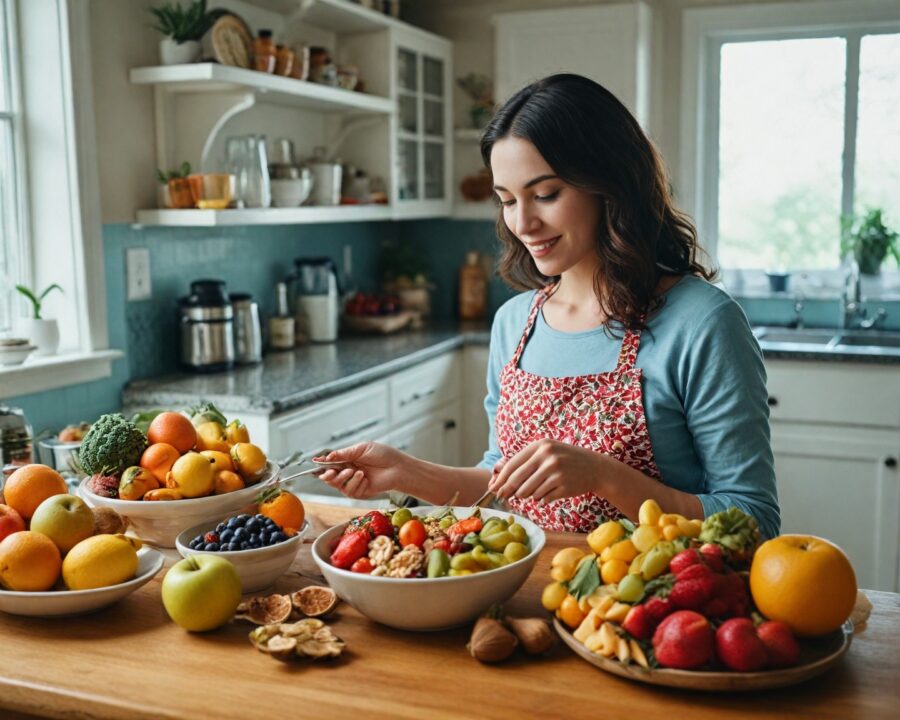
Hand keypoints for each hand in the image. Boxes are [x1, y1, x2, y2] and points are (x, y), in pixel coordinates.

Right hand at [316, 441, 409, 499]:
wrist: (398, 467)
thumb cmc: (383, 455)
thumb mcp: (362, 449)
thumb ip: (344, 453)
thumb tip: (326, 457)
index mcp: (347, 460)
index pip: (330, 463)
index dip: (322, 464)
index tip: (316, 462)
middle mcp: (348, 472)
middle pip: (329, 477)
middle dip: (328, 474)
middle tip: (331, 471)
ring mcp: (353, 483)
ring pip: (338, 485)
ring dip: (344, 478)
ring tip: (356, 471)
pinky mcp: (360, 492)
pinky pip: (350, 491)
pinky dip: (356, 483)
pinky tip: (365, 478)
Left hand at [487, 439, 606, 502]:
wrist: (595, 468)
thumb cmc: (566, 460)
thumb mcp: (547, 452)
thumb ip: (525, 461)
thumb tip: (498, 475)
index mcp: (540, 446)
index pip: (512, 465)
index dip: (501, 479)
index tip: (494, 488)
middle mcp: (547, 457)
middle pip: (517, 479)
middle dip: (508, 490)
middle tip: (504, 497)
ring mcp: (556, 471)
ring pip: (529, 491)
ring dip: (527, 496)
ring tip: (534, 492)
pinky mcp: (563, 486)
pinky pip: (542, 498)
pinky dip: (541, 499)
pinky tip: (547, 494)